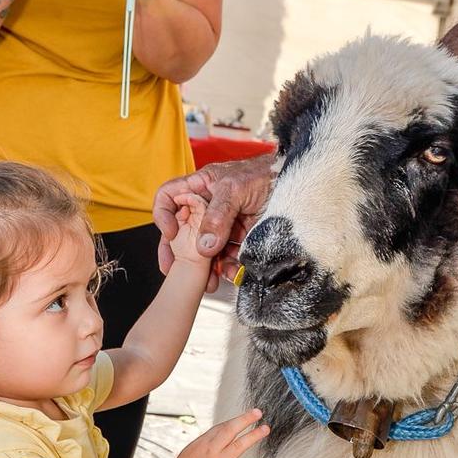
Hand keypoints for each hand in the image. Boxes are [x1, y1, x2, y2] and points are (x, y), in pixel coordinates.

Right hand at [152, 152, 276, 281]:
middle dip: (178, 253)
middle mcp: (207, 207)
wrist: (293, 184)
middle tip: (173, 271)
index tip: (170, 233)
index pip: (169, 197)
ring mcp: (223, 224)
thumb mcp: (235, 189)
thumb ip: (217, 216)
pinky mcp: (239, 238)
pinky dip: (229, 268)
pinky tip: (232, 275)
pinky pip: (228, 256)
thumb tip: (204, 248)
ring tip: (208, 283)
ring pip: (205, 250)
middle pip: (183, 231)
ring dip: (205, 268)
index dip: (163, 215)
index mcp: (199, 187)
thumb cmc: (263, 174)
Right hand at [167, 410, 268, 457]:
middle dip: (245, 419)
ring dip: (254, 436)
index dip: (236, 420)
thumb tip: (221, 436)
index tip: (247, 415)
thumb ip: (207, 443)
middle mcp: (212, 450)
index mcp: (203, 442)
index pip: (222, 427)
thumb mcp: (191, 450)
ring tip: (265, 429)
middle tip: (258, 413)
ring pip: (239, 446)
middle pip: (231, 430)